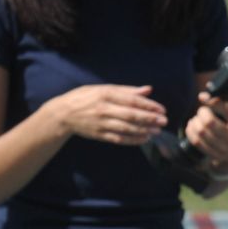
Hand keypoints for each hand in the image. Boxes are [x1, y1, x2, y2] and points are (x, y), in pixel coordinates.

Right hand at [50, 84, 165, 145]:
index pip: (131, 100)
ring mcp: (101, 123)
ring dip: (144, 130)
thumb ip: (126, 90)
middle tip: (163, 121)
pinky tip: (144, 139)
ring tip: (156, 131)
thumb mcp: (103, 88)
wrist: (63, 113)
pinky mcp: (99, 134)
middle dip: (149, 119)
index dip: (148, 105)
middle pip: (131, 115)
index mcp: (106, 94)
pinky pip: (119, 138)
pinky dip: (133, 140)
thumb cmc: (85, 97)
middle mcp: (104, 109)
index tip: (161, 109)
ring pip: (126, 128)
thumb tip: (148, 90)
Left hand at [185, 91, 227, 173]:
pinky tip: (191, 126)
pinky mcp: (214, 155)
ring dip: (194, 122)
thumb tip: (202, 95)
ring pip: (201, 132)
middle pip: (209, 122)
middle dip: (201, 113)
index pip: (227, 110)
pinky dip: (190, 132)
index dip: (212, 102)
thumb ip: (222, 102)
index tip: (202, 97)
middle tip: (202, 111)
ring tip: (196, 119)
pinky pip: (197, 142)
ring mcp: (225, 149)